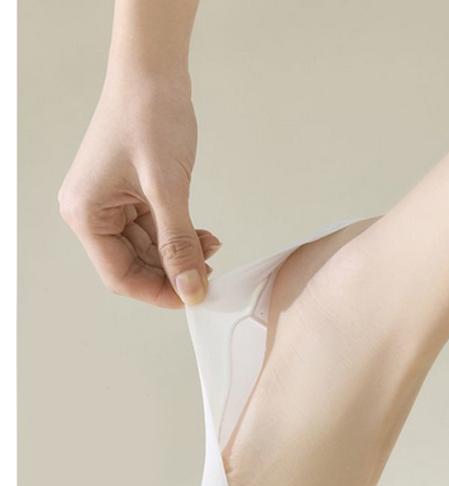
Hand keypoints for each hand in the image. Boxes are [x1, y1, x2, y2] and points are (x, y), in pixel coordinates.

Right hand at [58, 74, 218, 307]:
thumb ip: (178, 243)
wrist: (153, 72)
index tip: (193, 297)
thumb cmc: (148, 117)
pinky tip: (203, 237)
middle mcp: (92, 213)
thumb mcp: (166, 188)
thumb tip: (190, 289)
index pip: (119, 276)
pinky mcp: (130, 196)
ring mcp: (111, 204)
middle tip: (208, 275)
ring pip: (148, 251)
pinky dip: (179, 237)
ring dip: (180, 255)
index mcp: (85, 214)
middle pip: (134, 266)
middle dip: (172, 273)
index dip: (157, 292)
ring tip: (210, 249)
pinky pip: (155, 231)